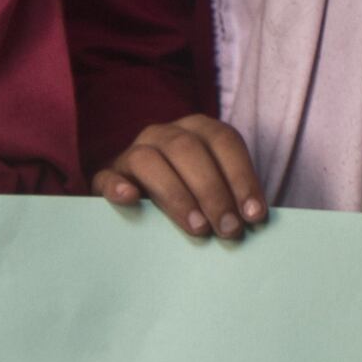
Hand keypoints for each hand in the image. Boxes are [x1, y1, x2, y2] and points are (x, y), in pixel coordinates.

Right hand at [92, 115, 265, 241]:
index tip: (255, 215)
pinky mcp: (107, 177)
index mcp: (197, 131)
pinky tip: (132, 199)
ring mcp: (132, 153)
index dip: (242, 177)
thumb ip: (232, 199)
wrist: (139, 202)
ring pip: (149, 160)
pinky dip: (118, 187)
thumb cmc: (189, 199)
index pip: (224, 141)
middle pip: (188, 150)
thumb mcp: (213, 192)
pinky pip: (108, 178)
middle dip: (213, 191)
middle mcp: (165, 135)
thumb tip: (255, 222)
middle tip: (229, 230)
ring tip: (197, 228)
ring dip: (176, 195)